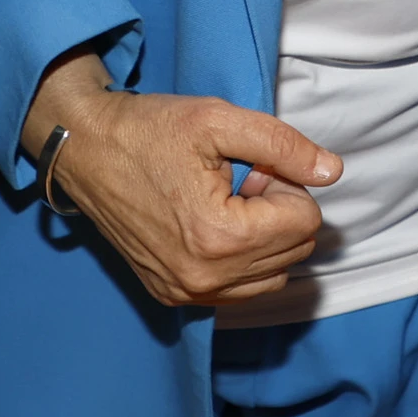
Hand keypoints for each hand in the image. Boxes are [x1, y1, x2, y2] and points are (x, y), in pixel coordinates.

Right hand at [24, 54, 342, 310]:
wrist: (85, 149)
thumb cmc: (150, 130)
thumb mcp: (219, 120)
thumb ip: (284, 146)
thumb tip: (332, 172)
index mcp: (219, 236)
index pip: (305, 221)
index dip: (287, 183)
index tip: (252, 167)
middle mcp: (203, 278)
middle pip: (294, 251)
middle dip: (277, 212)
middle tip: (239, 181)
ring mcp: (186, 293)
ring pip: (273, 276)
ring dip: (262, 238)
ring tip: (224, 202)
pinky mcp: (172, 296)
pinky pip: (240, 291)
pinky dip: (241, 259)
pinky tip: (209, 224)